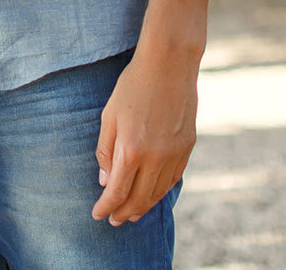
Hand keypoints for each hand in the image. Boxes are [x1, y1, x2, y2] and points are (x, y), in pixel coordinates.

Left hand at [91, 51, 196, 225]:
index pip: (117, 192)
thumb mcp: (109, 116)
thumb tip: (105, 181)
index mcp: (131, 150)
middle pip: (138, 198)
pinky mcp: (188, 147)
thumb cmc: (133, 86)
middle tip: (113, 220)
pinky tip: (151, 194)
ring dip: (142, 206)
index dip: (106, 207)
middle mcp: (155, 157)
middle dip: (123, 213)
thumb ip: (106, 151)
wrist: (169, 65)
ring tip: (130, 213)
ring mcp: (175, 154)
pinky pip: (173, 179)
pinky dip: (160, 192)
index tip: (97, 214)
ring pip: (158, 193)